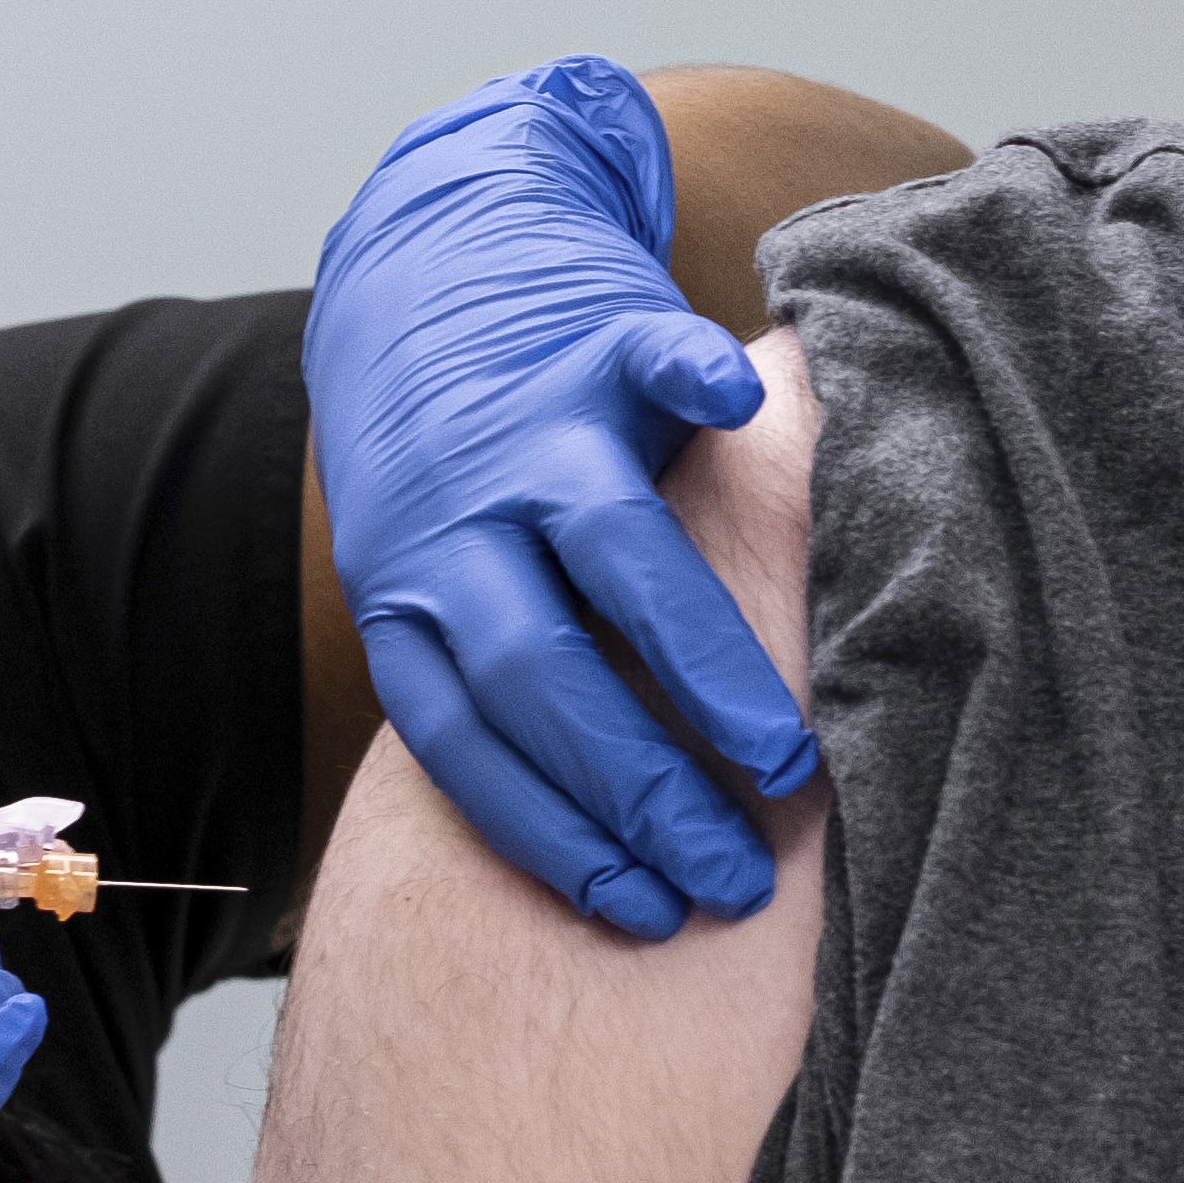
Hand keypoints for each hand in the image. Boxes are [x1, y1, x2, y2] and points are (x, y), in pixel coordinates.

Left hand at [306, 55, 817, 939]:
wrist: (427, 273)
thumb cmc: (468, 473)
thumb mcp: (442, 575)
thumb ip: (506, 675)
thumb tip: (620, 839)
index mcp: (405, 597)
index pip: (462, 741)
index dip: (549, 833)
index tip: (639, 909)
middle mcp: (449, 524)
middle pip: (537, 674)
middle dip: (632, 787)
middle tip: (732, 869)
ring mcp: (521, 431)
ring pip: (608, 551)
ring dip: (693, 656)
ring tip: (777, 754)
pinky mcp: (593, 336)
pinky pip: (651, 359)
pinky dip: (695, 381)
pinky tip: (747, 419)